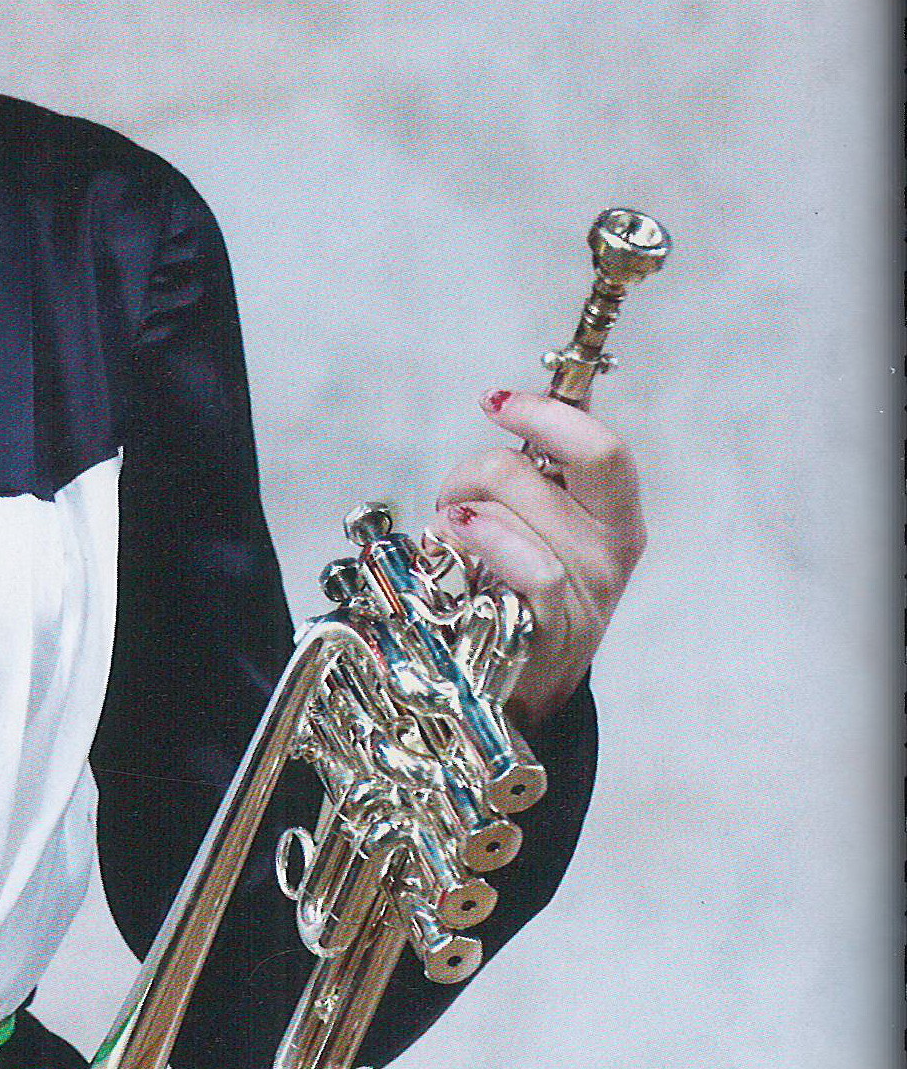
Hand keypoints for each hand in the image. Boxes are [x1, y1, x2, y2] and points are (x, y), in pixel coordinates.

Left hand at [431, 388, 645, 728]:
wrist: (524, 683)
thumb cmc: (525, 590)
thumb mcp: (551, 523)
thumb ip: (556, 462)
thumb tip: (568, 385)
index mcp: (617, 516)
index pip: (600, 448)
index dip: (545, 415)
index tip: (493, 402)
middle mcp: (612, 551)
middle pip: (533, 472)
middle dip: (472, 472)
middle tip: (454, 499)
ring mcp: (587, 591)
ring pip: (511, 512)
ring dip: (460, 515)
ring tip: (450, 538)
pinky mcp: (554, 627)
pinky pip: (524, 564)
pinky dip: (479, 545)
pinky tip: (453, 545)